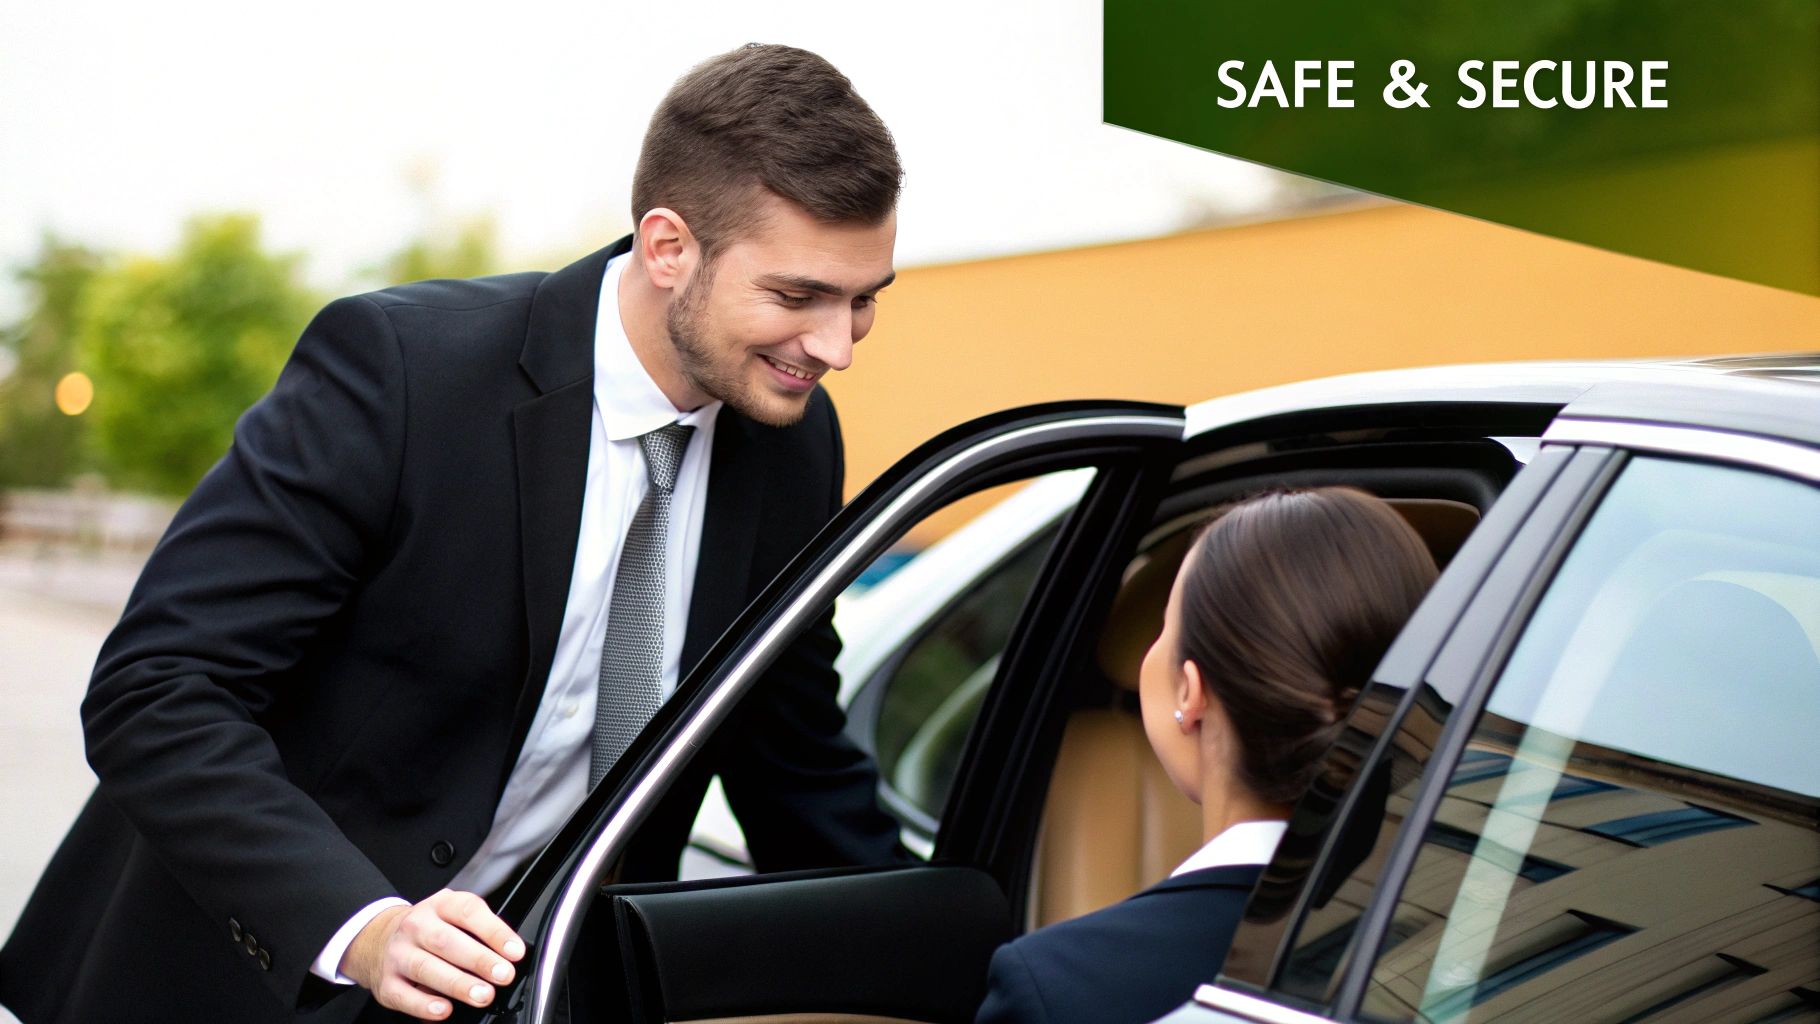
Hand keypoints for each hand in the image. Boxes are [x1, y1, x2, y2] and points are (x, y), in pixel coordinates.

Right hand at [341, 889, 525, 1020]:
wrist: (377, 938)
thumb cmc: (428, 929)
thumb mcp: (453, 915)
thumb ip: (480, 929)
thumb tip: (510, 954)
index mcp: (439, 906)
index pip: (468, 912)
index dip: (494, 931)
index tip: (515, 951)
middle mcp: (416, 927)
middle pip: (447, 941)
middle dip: (479, 960)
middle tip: (503, 975)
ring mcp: (398, 954)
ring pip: (426, 968)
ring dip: (458, 983)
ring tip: (482, 995)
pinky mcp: (386, 982)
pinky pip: (405, 995)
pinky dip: (424, 1005)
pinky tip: (444, 1010)